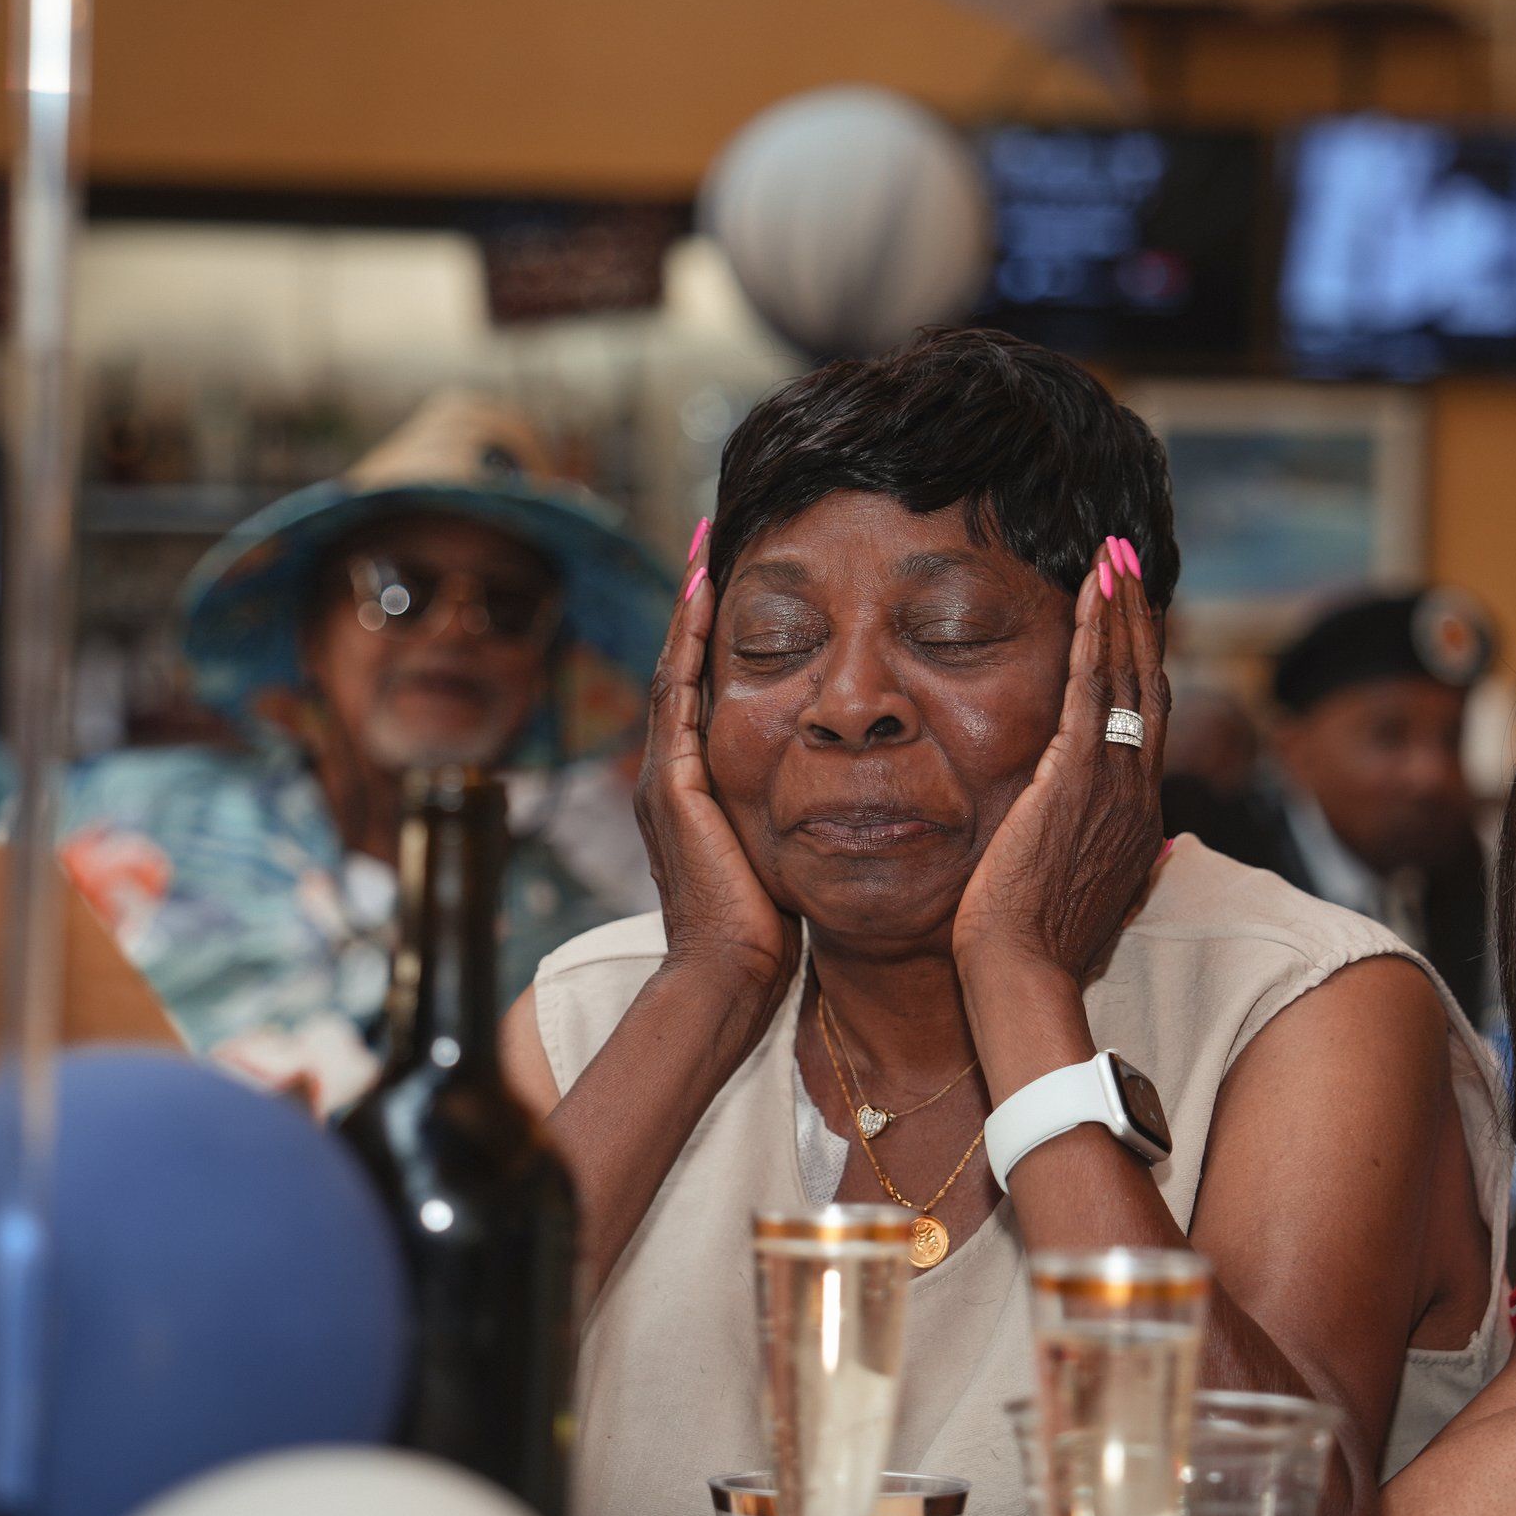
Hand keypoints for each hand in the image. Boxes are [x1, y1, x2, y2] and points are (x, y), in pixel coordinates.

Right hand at [635, 542, 797, 1008]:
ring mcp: (668, 776)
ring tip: (708, 545)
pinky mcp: (675, 784)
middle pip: (682, 665)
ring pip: (676, 668)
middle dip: (698, 603)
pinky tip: (704, 596)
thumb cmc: (769, 932)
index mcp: (699, 789)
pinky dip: (687, 643)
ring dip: (691, 606)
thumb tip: (848, 787)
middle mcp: (675, 774)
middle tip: (715, 537)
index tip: (736, 578)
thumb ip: (801, 815)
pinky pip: (678, 694)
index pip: (705, 692)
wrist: (729, 979)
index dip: (717, 636)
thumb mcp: (785, 855)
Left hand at [952, 538, 1167, 1028]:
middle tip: (1129, 563)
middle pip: (1149, 687)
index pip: (1145, 727)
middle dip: (1140, 620)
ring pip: (1127, 675)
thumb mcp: (1088, 901)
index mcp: (1138, 822)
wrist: (1021, 978)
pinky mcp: (1077, 774)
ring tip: (1115, 556)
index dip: (1142, 668)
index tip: (1133, 622)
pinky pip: (1092, 687)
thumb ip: (1115, 866)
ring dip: (1122, 610)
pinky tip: (1092, 592)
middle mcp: (1138, 794)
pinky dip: (1096, 634)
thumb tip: (1151, 855)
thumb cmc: (1035, 954)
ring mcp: (1113, 782)